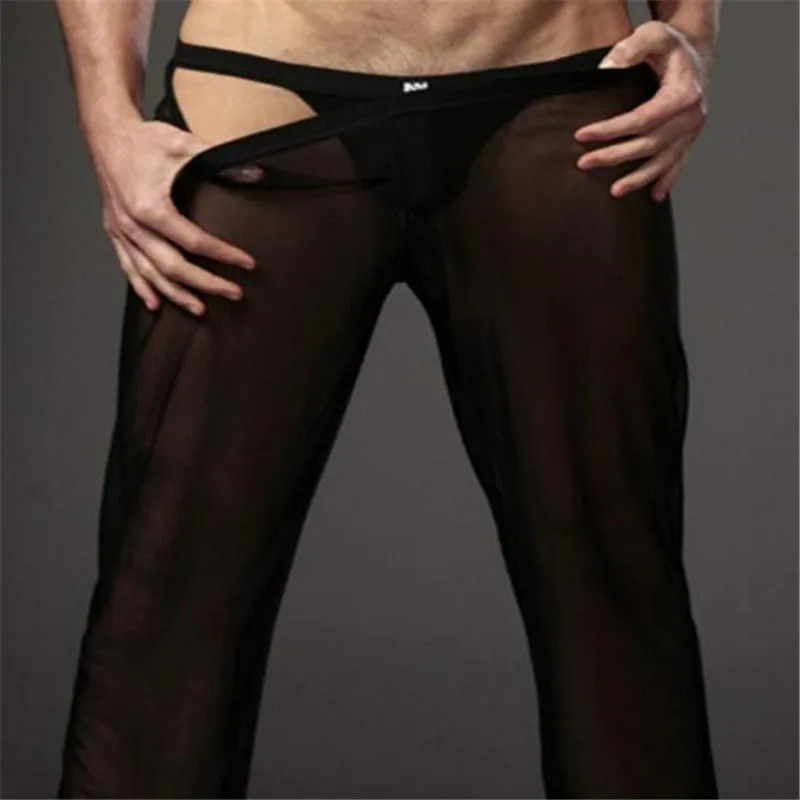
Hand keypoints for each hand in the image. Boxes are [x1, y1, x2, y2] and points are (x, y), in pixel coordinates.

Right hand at [92, 116, 256, 315]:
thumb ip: (222, 161)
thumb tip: (256, 173)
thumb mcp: (185, 145)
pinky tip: (156, 303)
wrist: (106, 132)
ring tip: (201, 308)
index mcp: (150, 207)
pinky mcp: (115, 231)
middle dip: (206, 284)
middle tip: (234, 293)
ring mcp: (122, 231)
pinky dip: (142, 287)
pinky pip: (128, 267)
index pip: (195, 242)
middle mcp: (133, 224)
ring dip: (177, 294)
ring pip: (150, 274)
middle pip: (174, 267)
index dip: (224, 255)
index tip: (246, 263)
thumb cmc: (143, 139)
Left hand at [573, 20, 710, 201]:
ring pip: (664, 161)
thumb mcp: (653, 34)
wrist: (695, 52)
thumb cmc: (671, 45)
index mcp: (683, 94)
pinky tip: (654, 196)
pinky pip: (678, 163)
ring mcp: (691, 130)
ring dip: (639, 178)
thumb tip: (607, 68)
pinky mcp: (689, 138)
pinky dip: (667, 180)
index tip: (581, 135)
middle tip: (584, 163)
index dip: (610, 130)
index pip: (641, 119)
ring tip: (615, 191)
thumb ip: (631, 47)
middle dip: (614, 156)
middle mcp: (691, 116)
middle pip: (648, 144)